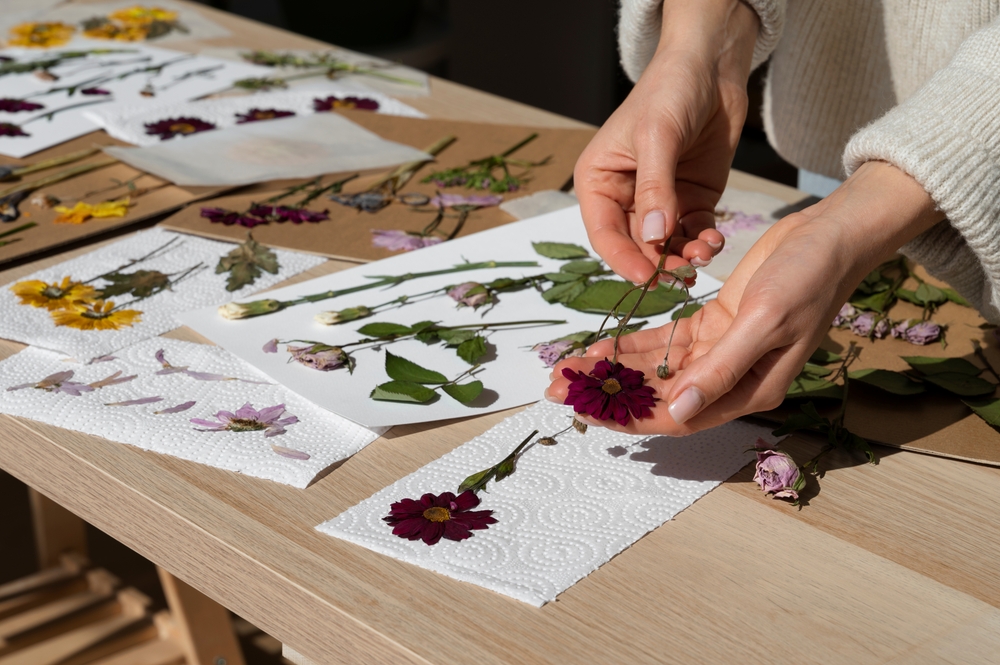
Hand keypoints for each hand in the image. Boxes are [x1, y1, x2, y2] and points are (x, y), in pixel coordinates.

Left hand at [547, 162, 944, 433]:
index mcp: (750, 390)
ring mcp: (722, 351)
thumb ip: (721, 369)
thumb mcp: (765, 322)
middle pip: (661, 396)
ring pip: (658, 370)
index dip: (631, 415)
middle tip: (560, 387)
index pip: (680, 416)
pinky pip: (667, 342)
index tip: (587, 409)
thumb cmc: (809, 278)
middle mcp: (732, 378)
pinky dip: (636, 344)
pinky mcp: (715, 324)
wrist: (831, 235)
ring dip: (616, 369)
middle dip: (611, 393)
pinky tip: (604, 344)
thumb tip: (678, 411)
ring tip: (570, 367)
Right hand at [573, 0, 758, 286]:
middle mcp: (625, 197)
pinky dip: (703, 242)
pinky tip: (714, 241)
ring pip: (666, 245)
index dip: (624, 259)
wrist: (711, 67)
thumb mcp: (656, 137)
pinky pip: (692, 232)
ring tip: (704, 254)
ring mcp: (660, 201)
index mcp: (599, 181)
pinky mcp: (691, 200)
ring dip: (684, 256)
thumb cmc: (669, 90)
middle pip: (636, 245)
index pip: (604, 233)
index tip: (647, 277)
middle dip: (659, 262)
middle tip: (682, 273)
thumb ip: (655, 189)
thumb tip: (652, 237)